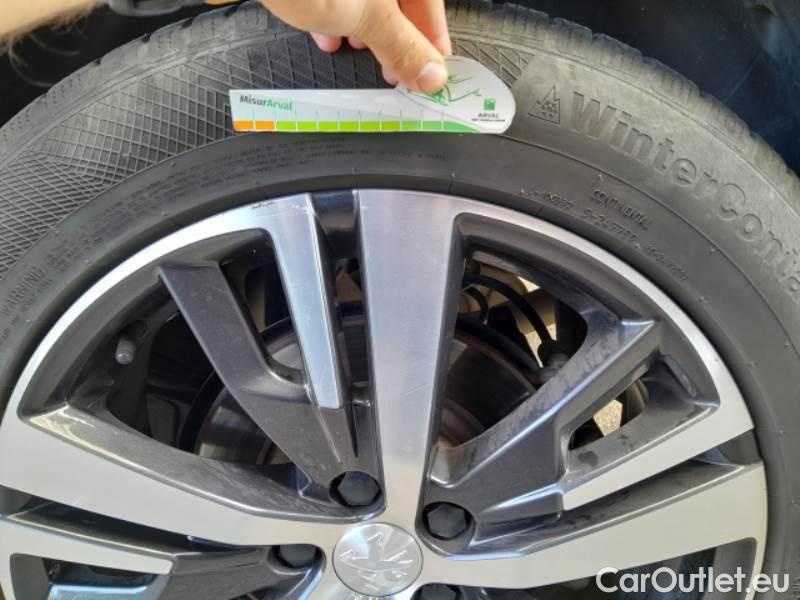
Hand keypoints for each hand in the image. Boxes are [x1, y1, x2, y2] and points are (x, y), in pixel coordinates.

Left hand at [259, 0, 451, 92]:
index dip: (431, 37)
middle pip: (394, 0)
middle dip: (392, 34)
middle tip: (391, 70)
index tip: (430, 71)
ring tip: (354, 51)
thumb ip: (402, 45)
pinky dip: (331, 13)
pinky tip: (323, 34)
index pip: (429, 1)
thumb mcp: (367, 16)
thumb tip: (433, 75)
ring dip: (360, 26)